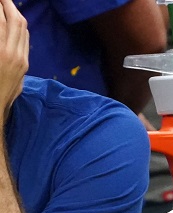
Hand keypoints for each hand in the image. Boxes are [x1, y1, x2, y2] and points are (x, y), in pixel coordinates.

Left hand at [0, 0, 27, 119]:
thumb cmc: (2, 97)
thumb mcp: (17, 82)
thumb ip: (18, 64)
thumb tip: (17, 52)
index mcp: (22, 62)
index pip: (23, 32)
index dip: (16, 16)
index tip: (9, 8)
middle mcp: (15, 56)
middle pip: (17, 22)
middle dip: (8, 5)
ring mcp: (4, 53)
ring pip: (4, 22)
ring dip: (0, 10)